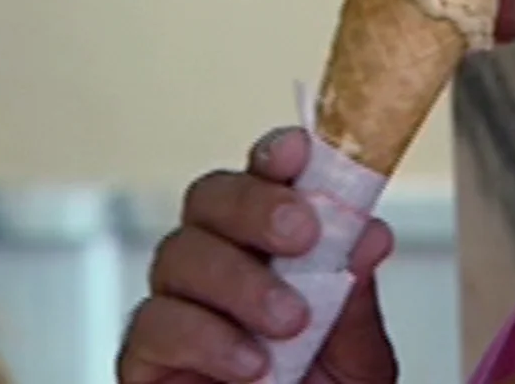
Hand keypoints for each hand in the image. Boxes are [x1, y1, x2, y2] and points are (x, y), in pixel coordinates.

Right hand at [117, 127, 398, 383]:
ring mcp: (177, 305)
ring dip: (240, 280)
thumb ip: (356, 298)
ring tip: (289, 322)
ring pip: (180, 253)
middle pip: (208, 197)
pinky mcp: (145, 357)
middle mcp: (217, 262)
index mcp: (271, 247)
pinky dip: (207, 336)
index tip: (301, 152)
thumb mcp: (358, 357)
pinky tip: (250, 364)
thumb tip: (368, 233)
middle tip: (302, 235)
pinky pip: (156, 322)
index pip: (261, 177)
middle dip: (255, 206)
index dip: (275, 155)